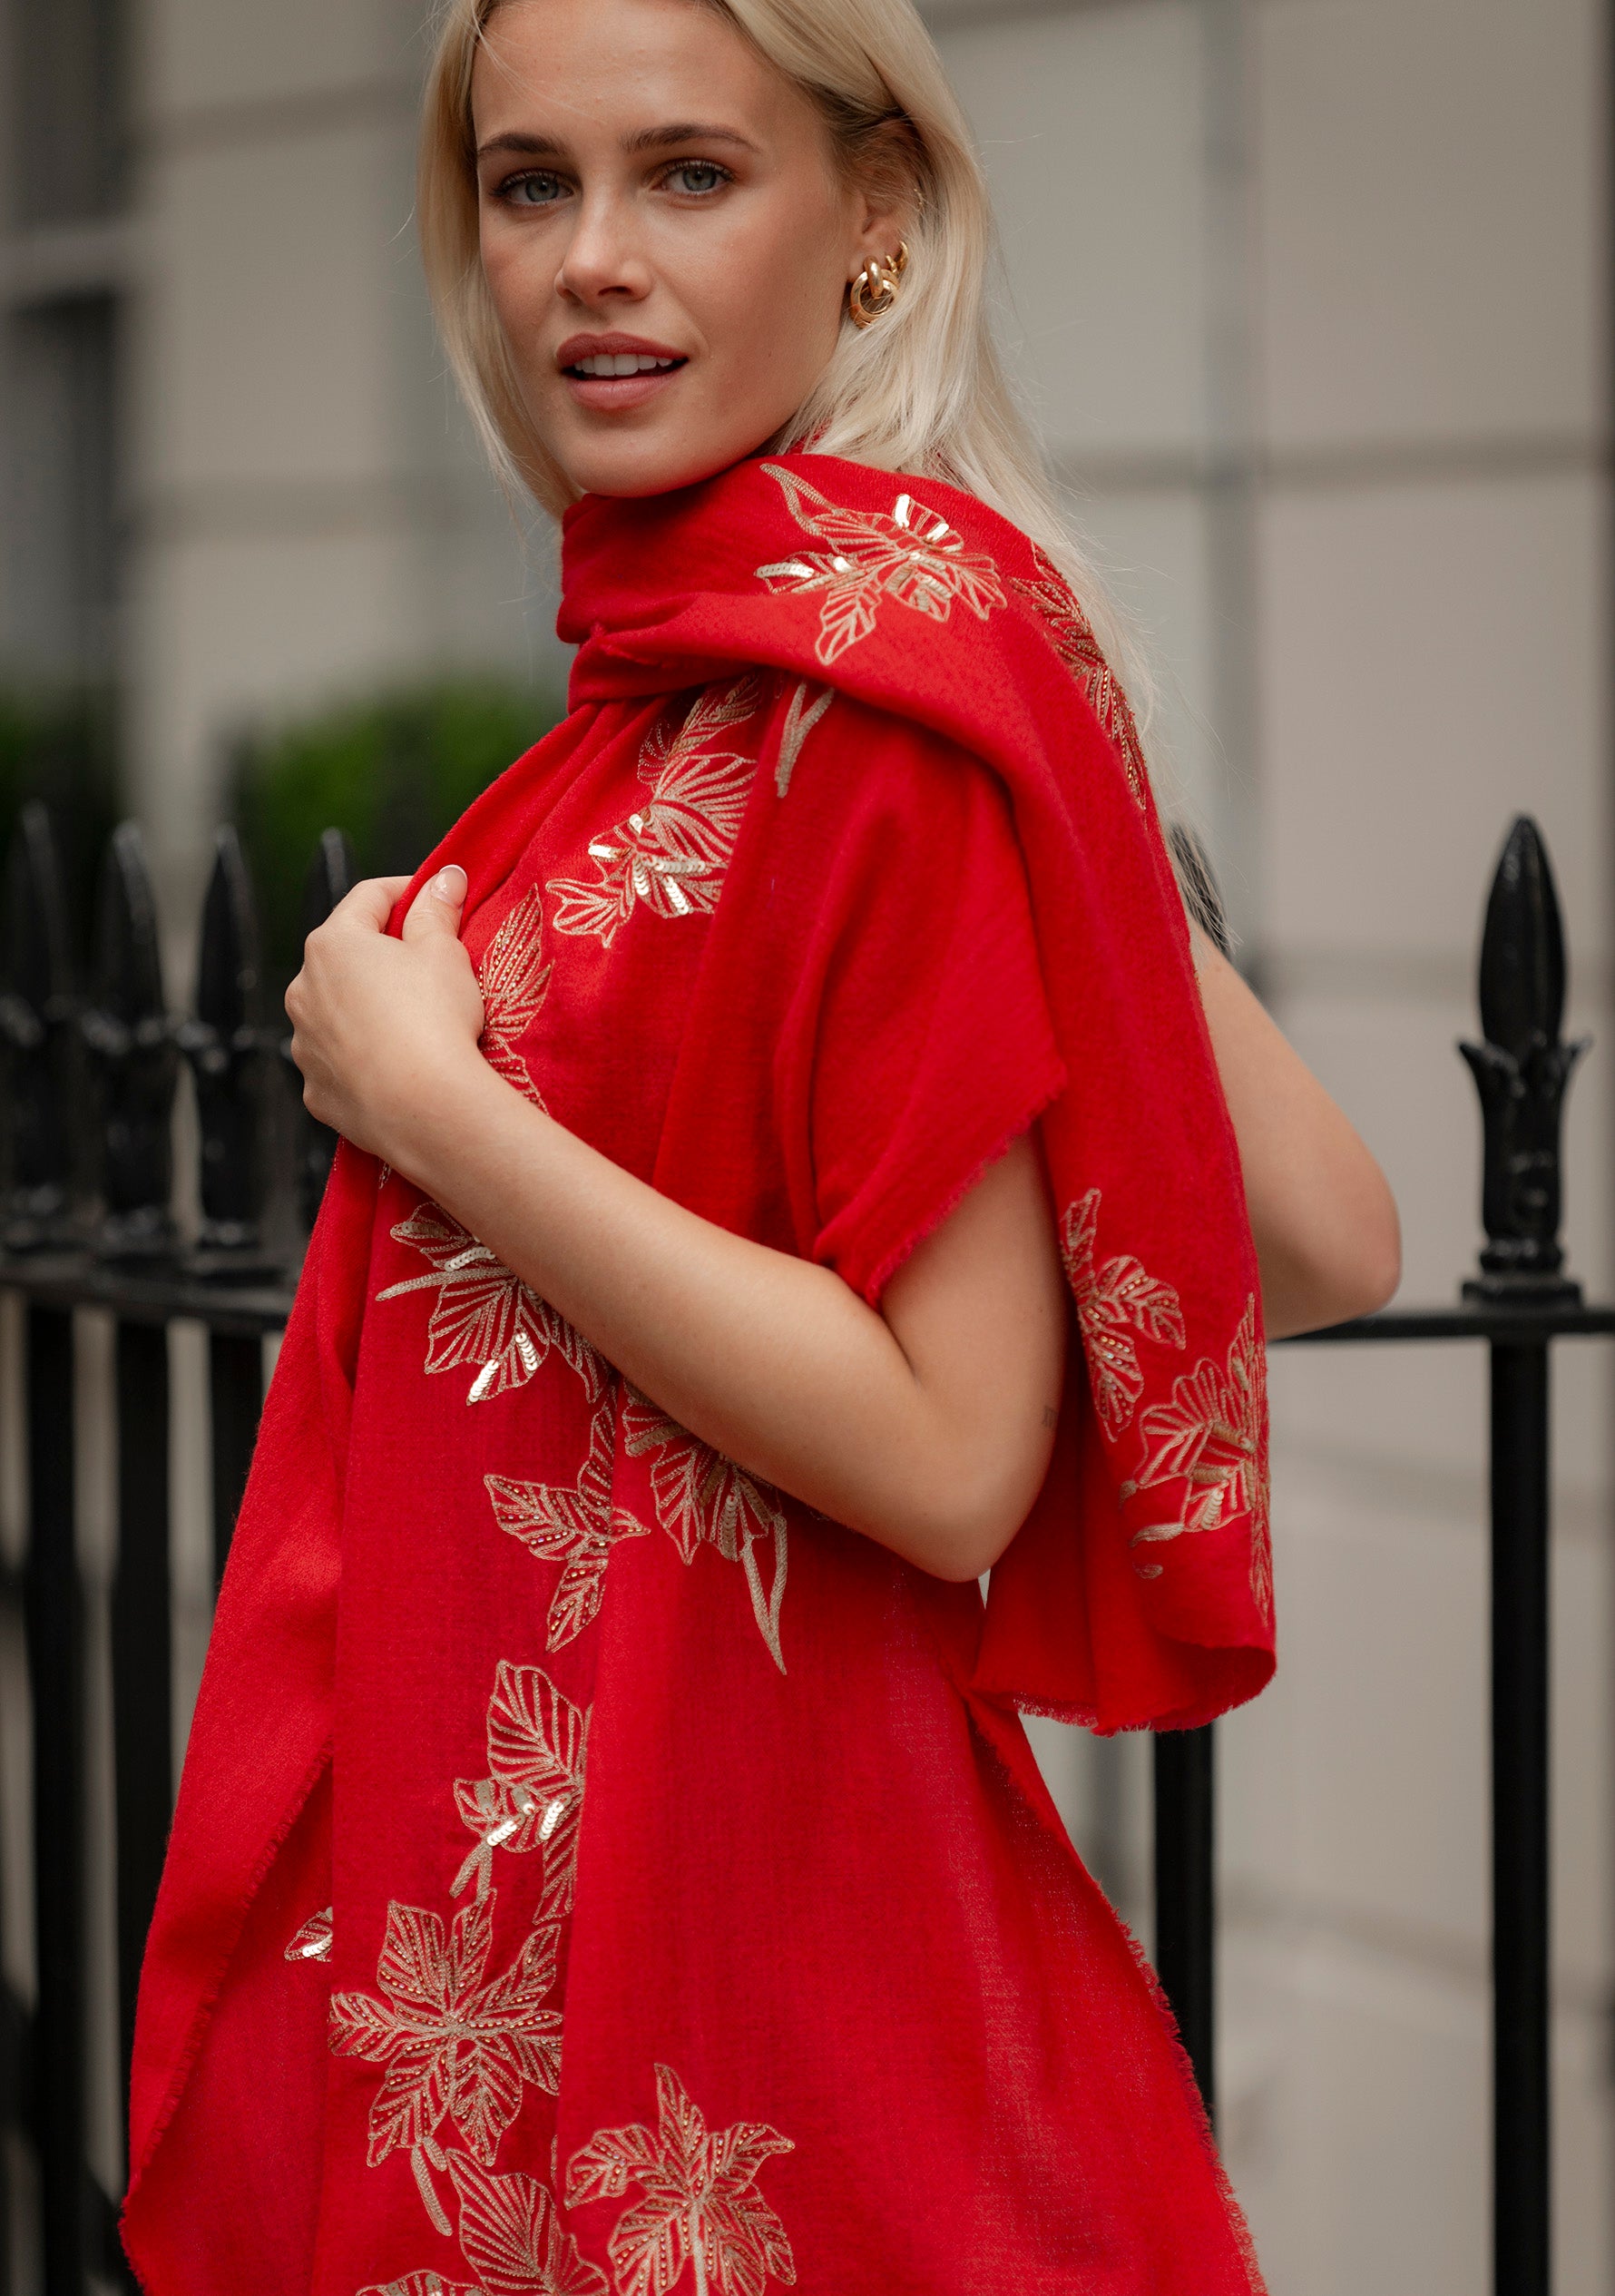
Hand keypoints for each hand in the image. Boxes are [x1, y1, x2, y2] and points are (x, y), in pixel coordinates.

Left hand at [286, 867, 486, 1162]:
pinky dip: (362, 1056)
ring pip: (337, 1011)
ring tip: (413, 1023)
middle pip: (346, 956)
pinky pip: (339, 1061)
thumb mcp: (445, 952)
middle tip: (429, 966)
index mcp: (332, 943)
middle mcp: (303, 988)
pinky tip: (396, 1064)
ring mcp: (304, 1042)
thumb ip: (437, 910)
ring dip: (368, 1007)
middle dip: (383, 955)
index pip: (369, 898)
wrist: (424, 1109)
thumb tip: (444, 877)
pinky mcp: (315, 1089)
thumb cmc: (434, 1019)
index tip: (436, 899)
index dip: (407, 891)